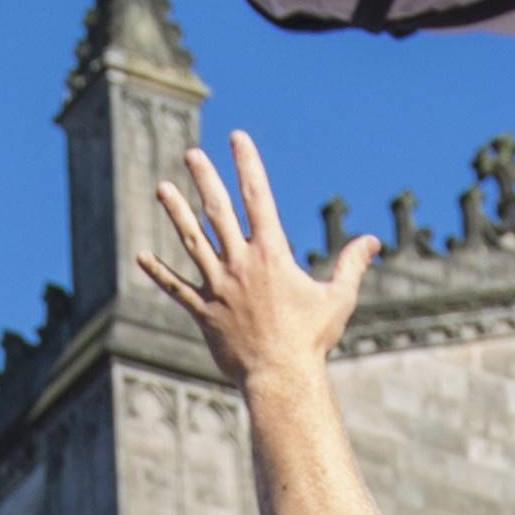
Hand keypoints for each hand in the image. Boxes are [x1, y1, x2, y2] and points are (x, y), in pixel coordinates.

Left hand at [140, 134, 379, 390]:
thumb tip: (373, 241)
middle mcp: (240, 263)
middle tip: (191, 153)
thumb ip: (351, 264)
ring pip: (192, 241)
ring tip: (162, 188)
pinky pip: (177, 288)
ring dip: (176, 213)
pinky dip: (159, 273)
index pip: (257, 196)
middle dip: (205, 178)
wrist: (280, 377)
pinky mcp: (204, 312)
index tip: (237, 138)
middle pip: (218, 211)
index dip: (247, 163)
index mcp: (271, 253)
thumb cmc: (311, 339)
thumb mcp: (338, 298)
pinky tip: (141, 257)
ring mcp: (218, 287)